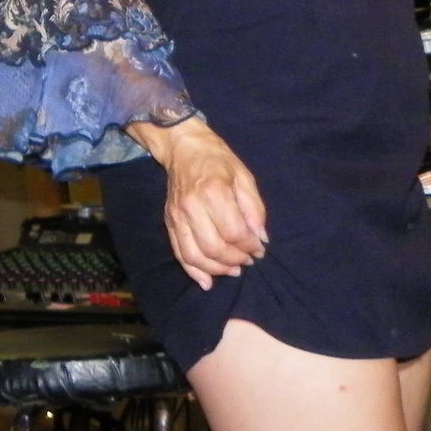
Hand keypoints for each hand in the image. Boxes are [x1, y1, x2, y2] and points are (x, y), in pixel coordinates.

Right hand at [130, 117, 268, 291]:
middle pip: (214, 247)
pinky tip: (208, 282)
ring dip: (217, 269)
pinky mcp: (169, 223)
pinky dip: (193, 271)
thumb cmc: (218, 160)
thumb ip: (254, 208)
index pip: (234, 232)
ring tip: (233, 270)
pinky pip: (180, 254)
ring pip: (195, 255)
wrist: (184, 148)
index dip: (249, 246)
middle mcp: (192, 207)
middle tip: (248, 261)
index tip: (259, 249)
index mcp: (214, 192)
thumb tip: (261, 238)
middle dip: (235, 260)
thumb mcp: (244, 177)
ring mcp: (178, 216)